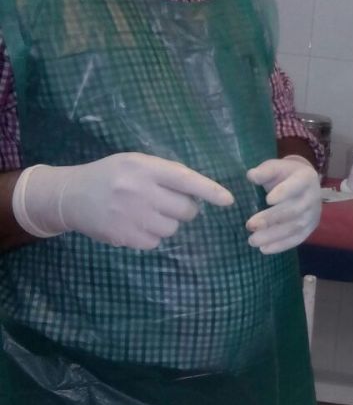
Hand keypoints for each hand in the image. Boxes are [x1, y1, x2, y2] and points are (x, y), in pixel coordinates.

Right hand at [12, 154, 233, 248]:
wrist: (72, 195)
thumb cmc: (111, 175)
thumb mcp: (135, 162)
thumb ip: (165, 173)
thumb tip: (201, 192)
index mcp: (144, 167)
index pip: (185, 179)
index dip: (210, 191)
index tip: (228, 201)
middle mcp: (139, 191)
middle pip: (185, 210)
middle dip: (184, 209)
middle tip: (167, 203)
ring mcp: (131, 216)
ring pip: (172, 228)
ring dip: (167, 223)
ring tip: (146, 212)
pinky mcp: (124, 236)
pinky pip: (155, 242)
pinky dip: (151, 236)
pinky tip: (134, 224)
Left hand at [246, 155, 320, 253]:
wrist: (304, 184)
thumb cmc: (285, 174)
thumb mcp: (276, 167)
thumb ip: (265, 171)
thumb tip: (252, 176)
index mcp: (306, 177)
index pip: (296, 185)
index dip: (284, 192)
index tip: (267, 200)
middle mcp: (313, 197)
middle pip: (293, 210)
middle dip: (271, 219)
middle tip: (250, 225)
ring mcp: (313, 214)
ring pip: (294, 227)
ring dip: (273, 236)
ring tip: (252, 241)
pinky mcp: (310, 228)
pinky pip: (297, 239)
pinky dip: (281, 245)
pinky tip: (264, 249)